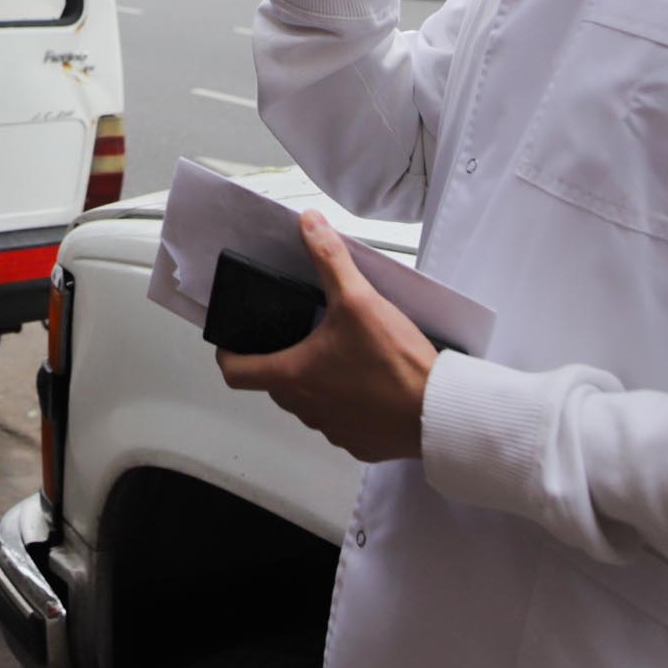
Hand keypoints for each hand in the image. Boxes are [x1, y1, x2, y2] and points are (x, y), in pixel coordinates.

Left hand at [217, 212, 437, 462]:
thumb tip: (310, 225)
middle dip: (282, 359)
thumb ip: (329, 259)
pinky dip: (346, 402)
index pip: (236, 372)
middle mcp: (306, 408)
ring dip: (316, 381)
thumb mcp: (359, 300)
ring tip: (340, 354)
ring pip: (308, 403)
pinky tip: (368, 382)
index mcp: (293, 376)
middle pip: (274, 384)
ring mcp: (332, 430)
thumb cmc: (395, 364)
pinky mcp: (359, 442)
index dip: (229, 354)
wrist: (438, 411)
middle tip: (300, 333)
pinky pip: (340, 421)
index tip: (234, 342)